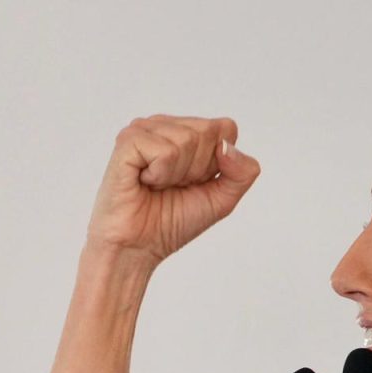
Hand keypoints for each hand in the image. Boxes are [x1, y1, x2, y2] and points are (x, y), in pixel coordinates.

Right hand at [85, 115, 261, 264]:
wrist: (139, 247)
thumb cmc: (172, 222)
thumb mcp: (222, 199)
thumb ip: (243, 172)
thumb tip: (227, 147)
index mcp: (186, 131)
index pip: (225, 129)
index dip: (216, 164)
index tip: (193, 183)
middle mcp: (165, 125)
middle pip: (209, 133)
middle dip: (197, 169)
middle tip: (172, 186)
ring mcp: (145, 129)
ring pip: (187, 140)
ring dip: (177, 175)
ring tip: (156, 186)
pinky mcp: (128, 141)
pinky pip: (166, 152)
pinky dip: (160, 175)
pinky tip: (144, 182)